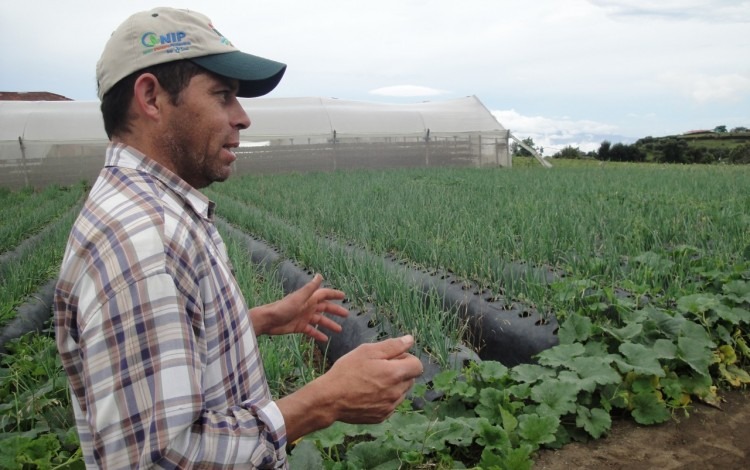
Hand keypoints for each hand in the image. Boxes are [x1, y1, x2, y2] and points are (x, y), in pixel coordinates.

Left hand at [250, 274, 348, 341]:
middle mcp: (308, 307)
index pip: (324, 294)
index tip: (344, 296)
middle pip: (325, 308)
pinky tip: (325, 339)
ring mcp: (304, 317)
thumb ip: (310, 288)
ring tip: (339, 330)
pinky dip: (318, 334)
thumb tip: (319, 275)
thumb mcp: (299, 297)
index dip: (334, 294)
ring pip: (320, 320)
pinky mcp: (299, 327)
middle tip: (346, 315)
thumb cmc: (283, 308)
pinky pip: (312, 331)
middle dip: (335, 310)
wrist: (268, 320)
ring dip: (329, 324)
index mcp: (309, 298)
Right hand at [277, 335, 423, 441]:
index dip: (407, 358)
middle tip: (379, 367)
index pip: (417, 365)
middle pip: (410, 379)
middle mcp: (397, 392)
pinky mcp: (382, 416)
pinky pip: (391, 404)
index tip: (392, 357)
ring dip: (393, 385)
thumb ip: (392, 345)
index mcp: (395, 374)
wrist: (330, 399)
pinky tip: (368, 393)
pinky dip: (385, 398)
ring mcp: (390, 406)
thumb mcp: (367, 351)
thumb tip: (410, 340)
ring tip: (372, 381)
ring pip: (401, 392)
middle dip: (400, 371)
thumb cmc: (347, 371)